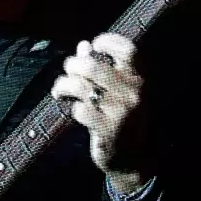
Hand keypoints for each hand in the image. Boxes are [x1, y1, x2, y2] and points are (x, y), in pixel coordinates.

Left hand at [50, 33, 148, 181]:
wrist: (137, 159)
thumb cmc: (127, 119)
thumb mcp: (123, 92)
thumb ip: (106, 67)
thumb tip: (83, 45)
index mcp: (141, 79)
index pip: (128, 50)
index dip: (107, 41)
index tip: (94, 45)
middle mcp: (134, 93)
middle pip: (94, 66)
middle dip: (73, 64)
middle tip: (69, 70)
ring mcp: (121, 112)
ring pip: (81, 86)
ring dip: (64, 85)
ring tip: (60, 89)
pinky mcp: (107, 130)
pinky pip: (80, 110)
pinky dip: (72, 108)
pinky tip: (74, 110)